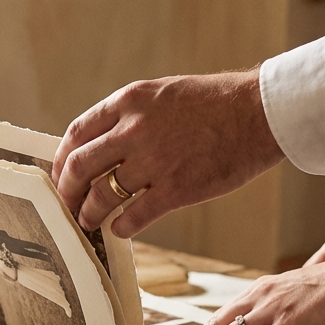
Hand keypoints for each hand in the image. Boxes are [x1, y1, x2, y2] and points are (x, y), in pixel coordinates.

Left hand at [51, 70, 283, 236]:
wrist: (263, 111)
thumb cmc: (215, 103)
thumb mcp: (162, 95)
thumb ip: (130, 117)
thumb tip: (100, 147)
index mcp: (129, 102)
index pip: (76, 134)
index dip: (61, 160)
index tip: (61, 175)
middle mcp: (135, 130)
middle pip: (78, 166)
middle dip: (66, 190)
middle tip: (66, 204)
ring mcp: (154, 161)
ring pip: (101, 195)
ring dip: (88, 213)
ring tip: (88, 221)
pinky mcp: (177, 189)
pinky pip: (134, 216)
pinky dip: (120, 227)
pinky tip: (119, 229)